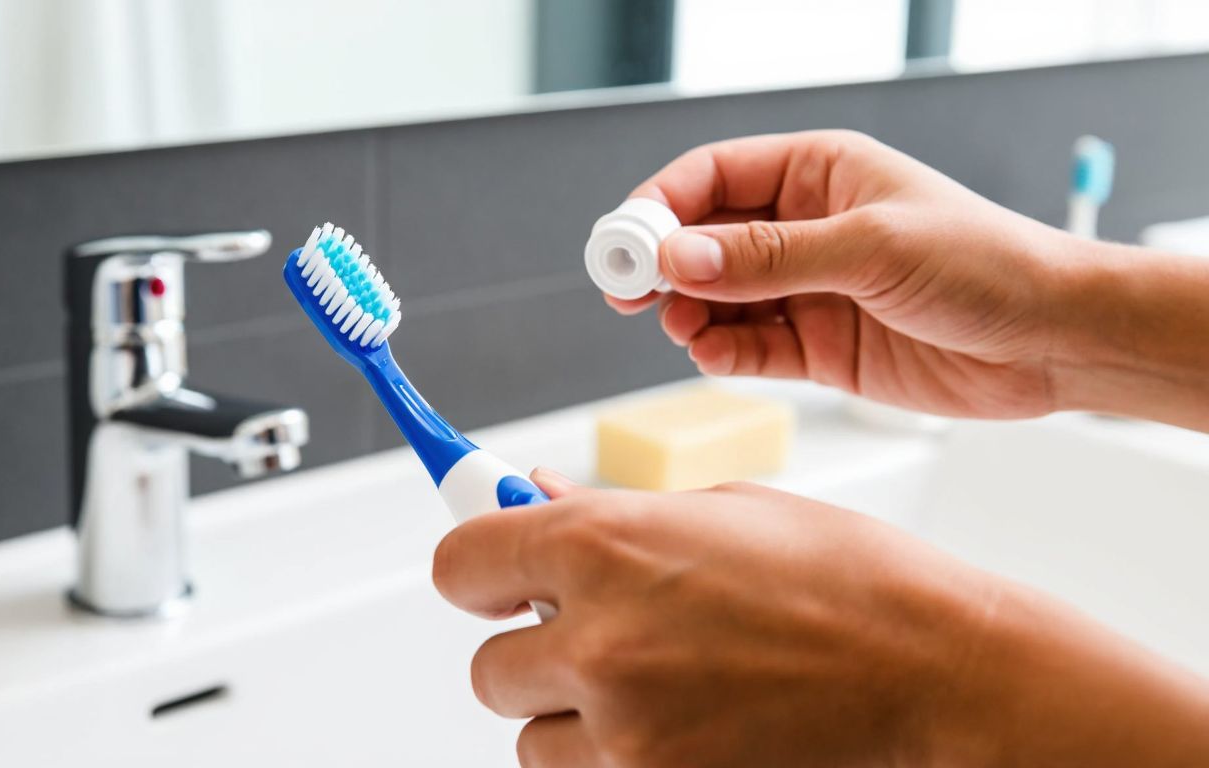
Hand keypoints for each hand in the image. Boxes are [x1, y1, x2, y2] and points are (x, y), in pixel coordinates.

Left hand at [434, 469, 1208, 766]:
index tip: (501, 580)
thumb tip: (532, 495)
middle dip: (537, 652)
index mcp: (603, 545)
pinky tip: (687, 726)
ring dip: (575, 717)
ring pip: (533, 738)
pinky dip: (617, 761)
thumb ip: (609, 513)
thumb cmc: (850, 581)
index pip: (459, 564)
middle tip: (607, 637)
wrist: (939, 673)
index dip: (480, 571)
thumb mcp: (723, 510)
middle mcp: (599, 641)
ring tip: (664, 688)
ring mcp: (627, 731)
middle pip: (488, 667)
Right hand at [610, 130, 1090, 419]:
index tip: (626, 243)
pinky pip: (748, 346)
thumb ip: (769, 257)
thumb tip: (680, 258)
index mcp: (818, 173)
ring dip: (689, 314)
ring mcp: (807, 289)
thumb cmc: (986, 264)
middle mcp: (805, 228)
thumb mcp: (870, 247)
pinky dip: (722, 352)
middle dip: (661, 265)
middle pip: (703, 238)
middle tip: (625, 294)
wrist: (1052, 342)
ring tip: (681, 330)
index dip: (661, 206)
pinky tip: (713, 355)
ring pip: (718, 297)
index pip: (713, 176)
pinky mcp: (817, 346)